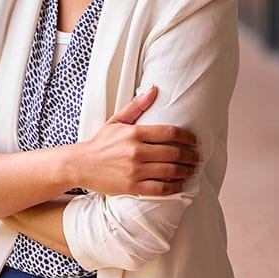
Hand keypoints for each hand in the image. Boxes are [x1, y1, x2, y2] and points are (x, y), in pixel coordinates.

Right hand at [71, 86, 199, 195]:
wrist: (81, 164)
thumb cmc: (100, 142)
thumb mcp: (116, 121)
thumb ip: (137, 106)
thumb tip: (154, 89)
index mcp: (134, 133)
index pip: (169, 133)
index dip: (187, 137)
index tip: (195, 141)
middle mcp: (136, 151)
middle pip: (174, 153)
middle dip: (191, 156)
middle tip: (197, 157)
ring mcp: (135, 170)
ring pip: (171, 171)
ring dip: (186, 171)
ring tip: (192, 170)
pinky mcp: (133, 187)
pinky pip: (161, 188)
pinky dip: (175, 186)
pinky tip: (180, 184)